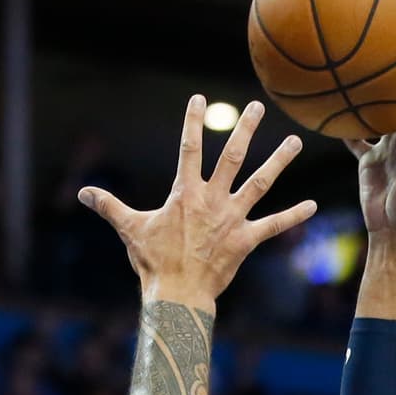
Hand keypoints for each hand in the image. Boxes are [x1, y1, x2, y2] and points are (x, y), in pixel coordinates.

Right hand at [78, 95, 316, 305]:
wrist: (177, 296)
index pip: (190, 147)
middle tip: (257, 106)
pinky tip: (313, 205)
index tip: (200, 98)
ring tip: (294, 141)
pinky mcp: (245, 241)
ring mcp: (232, 219)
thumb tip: (82, 193)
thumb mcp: (130, 229)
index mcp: (186, 193)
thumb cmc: (153, 263)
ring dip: (278, 161)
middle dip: (245, 129)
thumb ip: (109, 206)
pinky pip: (273, 226)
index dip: (194, 121)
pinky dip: (293, 216)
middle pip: (233, 157)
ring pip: (259, 183)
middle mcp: (212, 200)